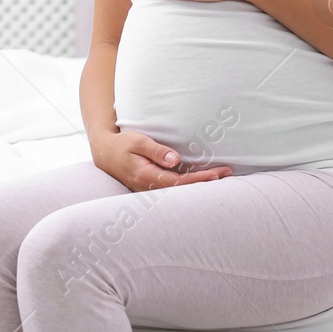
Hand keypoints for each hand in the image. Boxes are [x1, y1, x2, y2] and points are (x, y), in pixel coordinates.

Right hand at [91, 130, 233, 191]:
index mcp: (146, 176)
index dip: (198, 180)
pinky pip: (175, 188)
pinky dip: (191, 184)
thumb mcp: (137, 141)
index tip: (215, 174)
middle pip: (183, 190)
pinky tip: (204, 178)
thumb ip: (156, 151)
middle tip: (227, 173)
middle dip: (205, 183)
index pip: (178, 183)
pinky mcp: (153, 186)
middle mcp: (150, 187)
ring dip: (200, 184)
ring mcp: (151, 189)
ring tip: (222, 176)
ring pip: (180, 191)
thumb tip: (175, 160)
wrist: (105, 152)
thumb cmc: (122, 144)